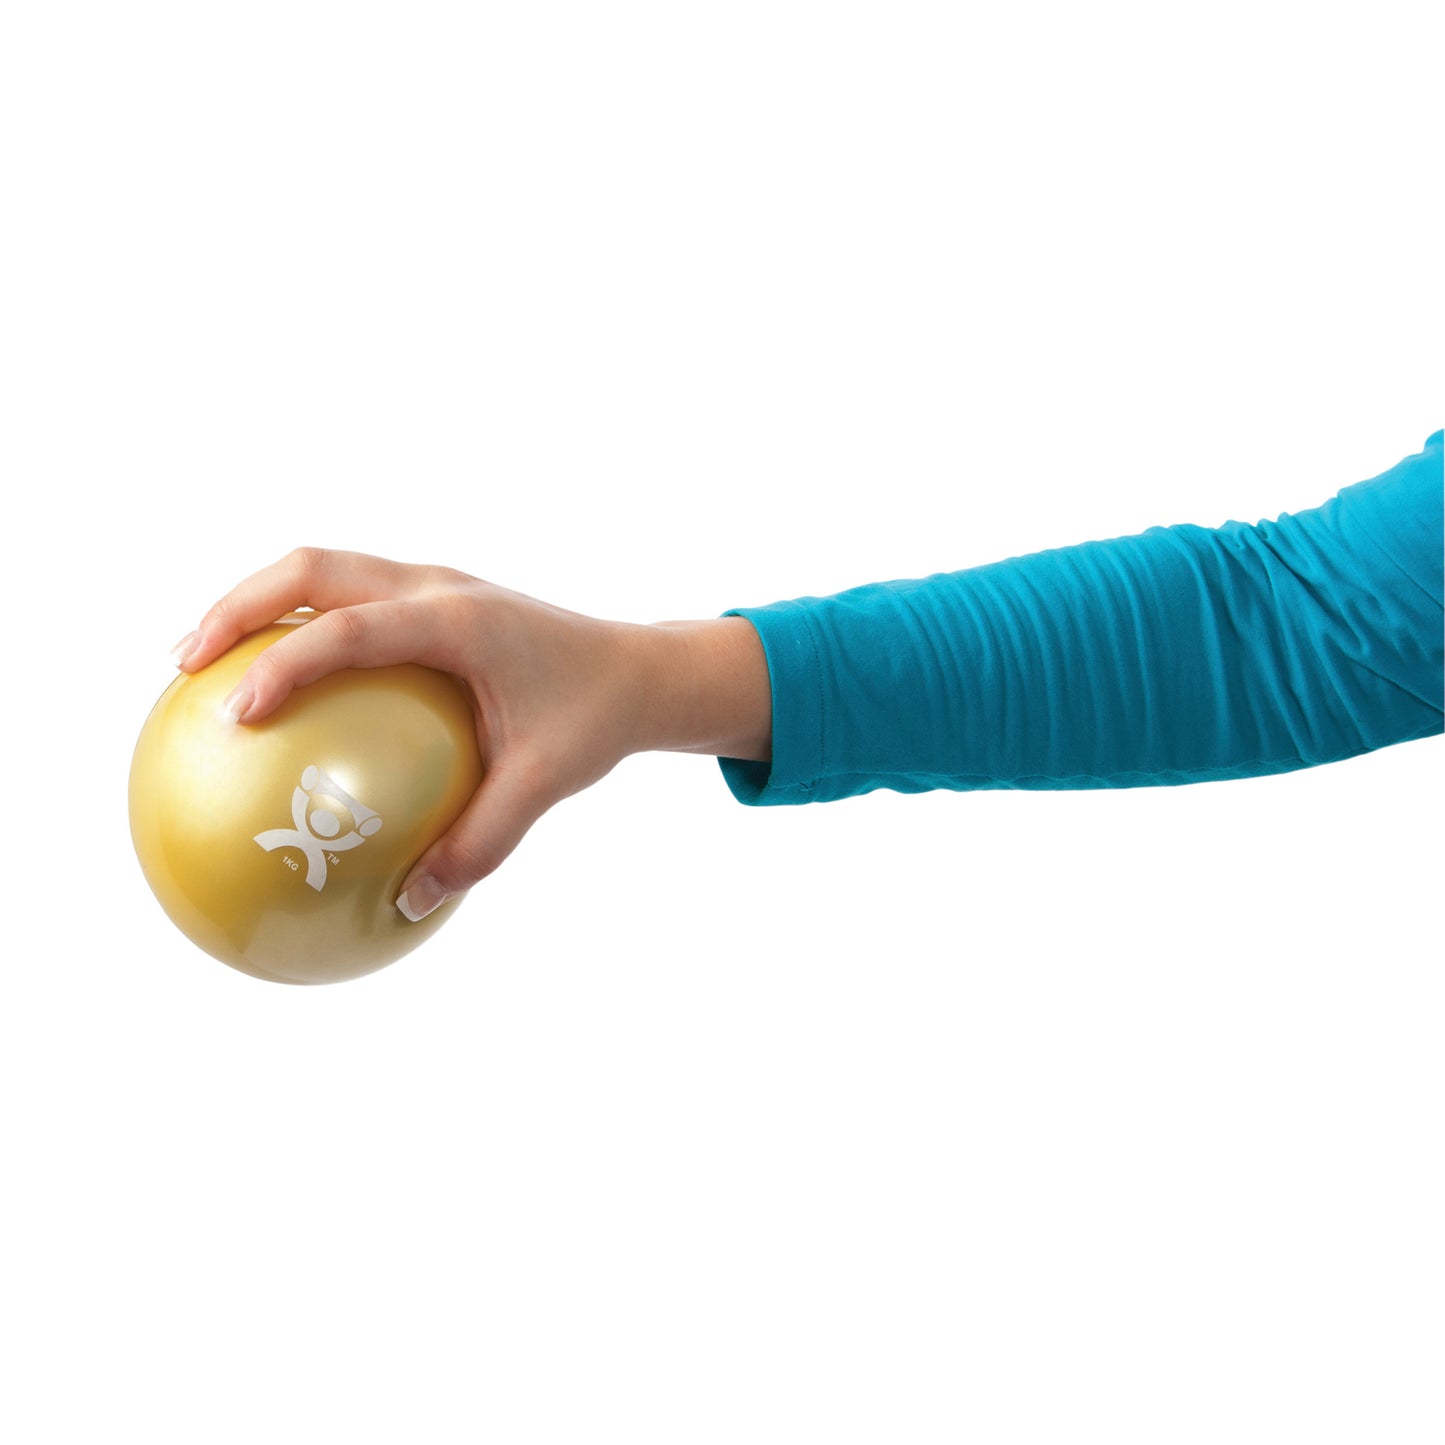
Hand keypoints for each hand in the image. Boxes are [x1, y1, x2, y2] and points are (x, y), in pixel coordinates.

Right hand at [170, 548, 770, 917]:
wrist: (639, 669)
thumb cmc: (596, 721)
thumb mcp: (546, 783)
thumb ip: (481, 840)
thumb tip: (409, 901)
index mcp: (461, 620)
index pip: (352, 627)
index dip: (285, 659)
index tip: (235, 710)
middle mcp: (437, 585)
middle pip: (312, 567)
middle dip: (237, 605)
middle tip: (183, 665)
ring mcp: (431, 583)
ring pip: (322, 569)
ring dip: (257, 603)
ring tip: (201, 664)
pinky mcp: (430, 599)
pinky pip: (347, 600)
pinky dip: (298, 625)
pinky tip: (275, 687)